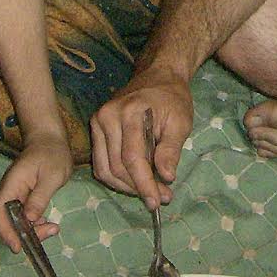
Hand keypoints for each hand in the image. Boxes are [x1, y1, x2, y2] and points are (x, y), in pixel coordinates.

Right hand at [0, 130, 72, 250]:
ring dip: (31, 230)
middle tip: (48, 233)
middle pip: (7, 221)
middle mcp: (8, 192)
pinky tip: (48, 223)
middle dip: (23, 233)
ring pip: (16, 221)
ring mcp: (15, 195)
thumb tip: (29, 219)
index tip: (18, 246)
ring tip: (53, 229)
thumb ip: (40, 197)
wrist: (50, 139)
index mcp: (11, 185)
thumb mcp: (51, 175)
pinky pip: (23, 216)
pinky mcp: (23, 198)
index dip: (6, 232)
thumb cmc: (51, 154)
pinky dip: (34, 223)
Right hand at [90, 70, 192, 206]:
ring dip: (126, 186)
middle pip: (116, 167)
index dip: (144, 184)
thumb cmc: (172, 98)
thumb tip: (166, 177)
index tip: (158, 202)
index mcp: (129, 112)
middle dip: (138, 188)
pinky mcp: (96, 128)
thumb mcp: (180, 121)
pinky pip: (100, 162)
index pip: (133, 158)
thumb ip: (171, 149)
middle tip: (161, 197)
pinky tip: (135, 180)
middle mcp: (107, 117)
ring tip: (150, 191)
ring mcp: (97, 121)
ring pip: (105, 169)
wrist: (158, 75)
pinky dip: (116, 177)